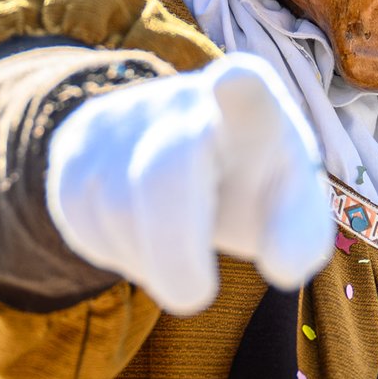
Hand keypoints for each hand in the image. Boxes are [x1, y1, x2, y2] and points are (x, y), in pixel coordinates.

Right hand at [46, 52, 334, 313]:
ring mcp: (121, 121)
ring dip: (151, 261)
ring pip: (119, 211)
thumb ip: (302, 235)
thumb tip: (283, 269)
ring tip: (179, 251)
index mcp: (250, 105)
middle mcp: (181, 101)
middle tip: (197, 299)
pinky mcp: (75, 151)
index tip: (236, 80)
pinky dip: (117, 254)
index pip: (246, 86)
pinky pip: (84, 223)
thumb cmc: (248, 181)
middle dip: (175, 252)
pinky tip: (143, 238)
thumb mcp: (288, 201)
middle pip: (164, 176)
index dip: (239, 87)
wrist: (174, 151)